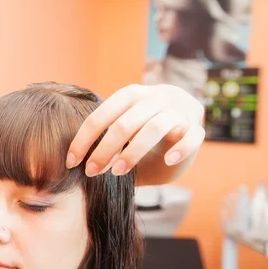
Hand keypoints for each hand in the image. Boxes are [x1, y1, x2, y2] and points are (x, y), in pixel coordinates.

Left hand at [66, 84, 205, 176]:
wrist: (185, 115)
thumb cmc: (144, 127)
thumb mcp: (123, 125)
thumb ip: (104, 139)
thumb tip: (72, 164)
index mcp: (129, 95)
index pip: (100, 116)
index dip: (83, 140)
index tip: (71, 163)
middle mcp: (153, 99)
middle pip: (124, 124)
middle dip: (104, 151)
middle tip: (91, 172)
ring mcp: (177, 111)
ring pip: (154, 129)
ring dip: (133, 152)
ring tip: (119, 172)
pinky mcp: (196, 127)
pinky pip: (191, 137)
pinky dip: (180, 149)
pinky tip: (169, 161)